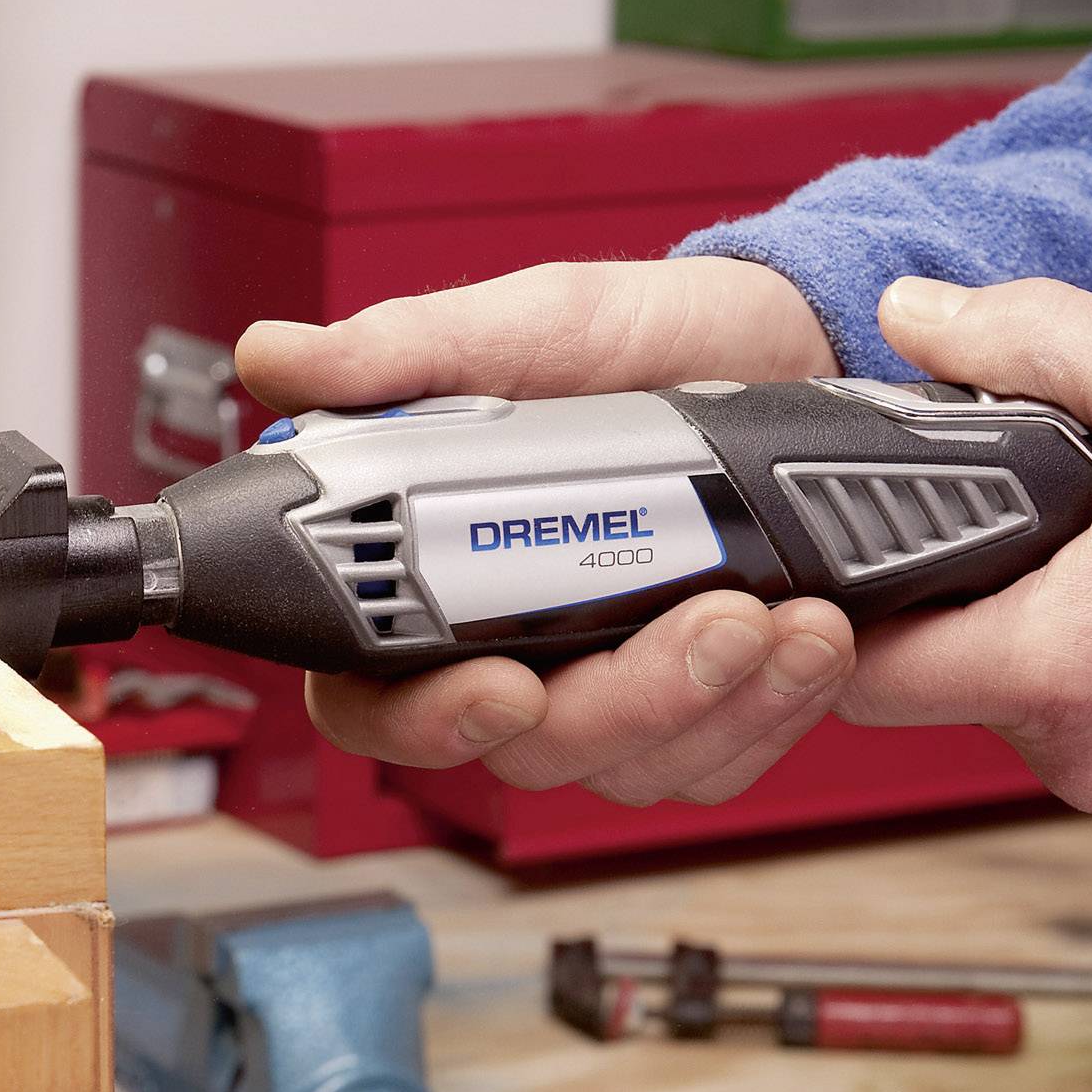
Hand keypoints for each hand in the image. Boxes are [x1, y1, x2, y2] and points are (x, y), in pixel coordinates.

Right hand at [236, 257, 864, 804]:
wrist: (790, 341)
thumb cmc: (643, 342)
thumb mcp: (531, 324)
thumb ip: (407, 354)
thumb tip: (279, 360)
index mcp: (432, 577)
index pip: (373, 698)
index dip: (424, 721)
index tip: (501, 686)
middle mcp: (508, 652)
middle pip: (521, 752)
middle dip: (623, 701)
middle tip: (709, 617)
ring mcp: (606, 692)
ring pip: (629, 767)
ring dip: (715, 702)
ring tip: (786, 612)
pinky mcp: (701, 710)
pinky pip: (720, 762)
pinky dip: (775, 708)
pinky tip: (812, 634)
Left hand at [839, 276, 1091, 836]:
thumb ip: (1036, 340)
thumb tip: (908, 314)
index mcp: (1063, 664)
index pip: (861, 671)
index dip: (839, 605)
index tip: (852, 547)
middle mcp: (1078, 753)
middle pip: (932, 683)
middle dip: (955, 596)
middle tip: (1020, 524)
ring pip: (1005, 706)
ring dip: (1028, 631)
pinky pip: (1078, 732)